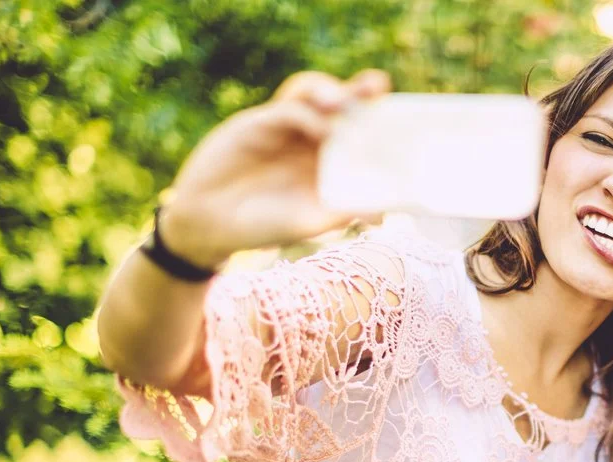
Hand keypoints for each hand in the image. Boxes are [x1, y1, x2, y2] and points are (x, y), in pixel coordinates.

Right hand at [160, 69, 390, 268]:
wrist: (210, 223)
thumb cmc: (264, 225)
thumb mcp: (310, 222)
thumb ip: (342, 211)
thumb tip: (381, 212)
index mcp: (330, 161)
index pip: (361, 132)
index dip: (379, 122)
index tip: (402, 120)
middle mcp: (312, 140)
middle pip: (342, 106)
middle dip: (361, 93)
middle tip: (379, 85)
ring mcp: (287, 129)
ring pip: (314, 95)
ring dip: (332, 92)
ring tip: (345, 100)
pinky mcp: (260, 123)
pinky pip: (288, 108)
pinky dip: (307, 113)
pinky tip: (320, 130)